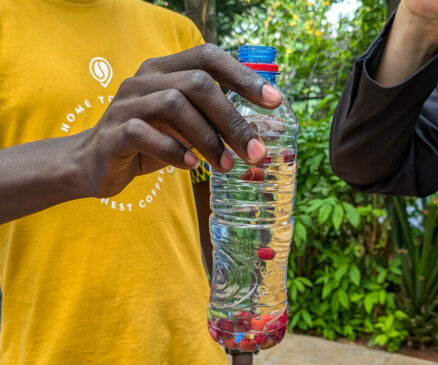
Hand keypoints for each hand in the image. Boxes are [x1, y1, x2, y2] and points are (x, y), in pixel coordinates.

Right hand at [77, 44, 281, 197]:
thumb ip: (219, 124)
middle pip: (197, 84)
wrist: (94, 163)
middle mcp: (145, 79)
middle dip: (233, 119)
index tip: (274, 102)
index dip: (243, 76)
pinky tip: (191, 165)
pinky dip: (173, 150)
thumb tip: (271, 129)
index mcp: (165, 70)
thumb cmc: (150, 142)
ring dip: (208, 138)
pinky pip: (144, 133)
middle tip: (256, 152)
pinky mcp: (113, 132)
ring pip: (174, 105)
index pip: (208, 57)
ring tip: (226, 165)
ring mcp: (126, 103)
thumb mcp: (188, 130)